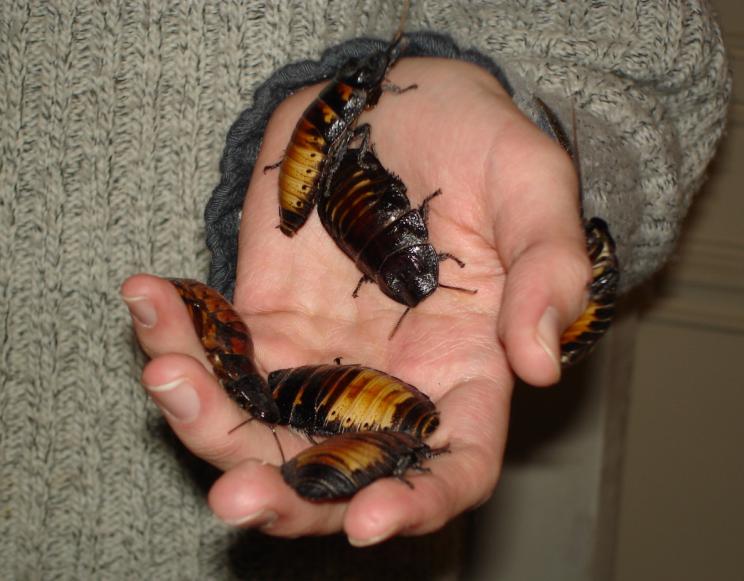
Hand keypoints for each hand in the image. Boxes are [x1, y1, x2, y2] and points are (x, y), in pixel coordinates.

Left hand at [121, 57, 589, 545]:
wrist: (403, 102)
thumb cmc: (480, 142)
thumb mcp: (532, 186)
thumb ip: (547, 270)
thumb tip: (537, 363)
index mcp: (466, 368)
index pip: (452, 465)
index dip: (416, 503)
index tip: (367, 521)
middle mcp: (389, 380)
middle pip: (337, 472)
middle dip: (284, 495)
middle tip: (234, 494)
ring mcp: (321, 353)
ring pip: (259, 427)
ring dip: (206, 421)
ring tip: (165, 370)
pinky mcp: (267, 314)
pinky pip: (215, 352)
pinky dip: (174, 337)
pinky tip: (148, 298)